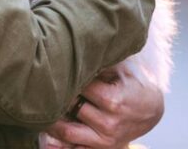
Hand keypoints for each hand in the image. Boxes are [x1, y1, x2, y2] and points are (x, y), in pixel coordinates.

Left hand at [43, 64, 164, 148]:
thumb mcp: (123, 69)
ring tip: (37, 107)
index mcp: (113, 101)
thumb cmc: (133, 84)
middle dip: (56, 95)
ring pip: (67, 131)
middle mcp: (109, 123)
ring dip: (51, 120)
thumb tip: (79, 48)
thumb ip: (102, 61)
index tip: (55, 67)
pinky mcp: (101, 148)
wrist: (151, 110)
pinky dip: (58, 145)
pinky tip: (44, 136)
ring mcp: (104, 139)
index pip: (79, 87)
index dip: (66, 76)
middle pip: (71, 107)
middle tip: (40, 84)